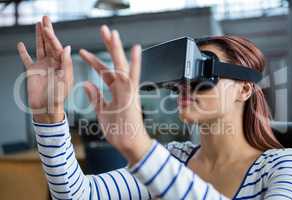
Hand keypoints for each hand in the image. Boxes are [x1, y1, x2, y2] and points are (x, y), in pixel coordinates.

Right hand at [17, 16, 72, 122]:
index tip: (48, 28)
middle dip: (48, 31)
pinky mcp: (32, 71)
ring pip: (40, 48)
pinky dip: (23, 52)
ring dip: (38, 36)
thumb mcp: (65, 81)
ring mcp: (43, 66)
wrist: (46, 110)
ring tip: (38, 24)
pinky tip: (21, 44)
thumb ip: (67, 64)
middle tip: (45, 18)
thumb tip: (68, 48)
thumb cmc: (59, 98)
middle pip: (50, 44)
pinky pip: (27, 59)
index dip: (53, 38)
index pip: (58, 48)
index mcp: (63, 65)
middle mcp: (53, 63)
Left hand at [80, 26, 152, 164]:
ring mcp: (129, 91)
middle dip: (110, 46)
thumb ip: (95, 97)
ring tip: (112, 34)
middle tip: (105, 29)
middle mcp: (124, 88)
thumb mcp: (102, 112)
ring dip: (117, 49)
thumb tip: (86, 84)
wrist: (130, 144)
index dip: (95, 61)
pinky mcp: (132, 96)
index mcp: (117, 91)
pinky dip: (135, 64)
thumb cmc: (119, 129)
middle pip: (116, 63)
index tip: (84, 52)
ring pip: (123, 66)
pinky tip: (135, 51)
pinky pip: (133, 78)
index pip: (105, 71)